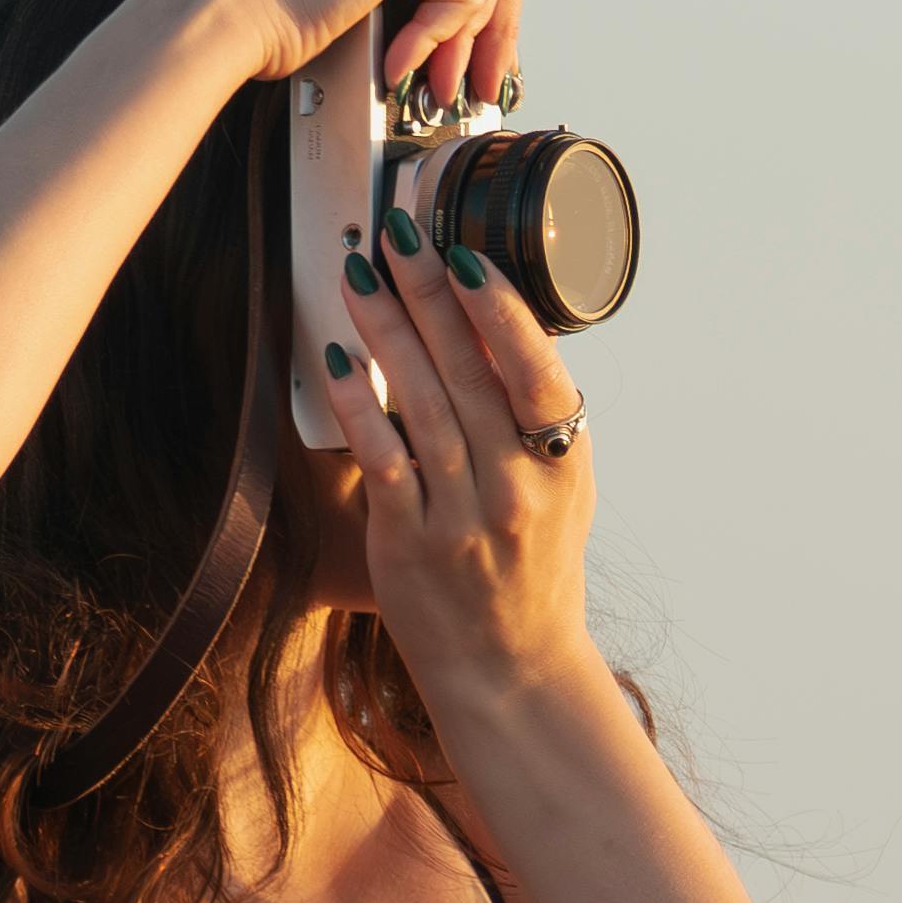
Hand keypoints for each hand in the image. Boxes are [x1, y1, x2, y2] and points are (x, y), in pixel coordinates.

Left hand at [311, 195, 596, 711]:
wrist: (510, 669)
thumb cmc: (532, 566)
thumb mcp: (562, 489)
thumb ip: (535, 416)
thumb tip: (496, 322)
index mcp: (560, 463)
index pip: (535, 371)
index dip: (498, 309)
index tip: (463, 254)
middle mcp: (517, 487)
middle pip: (468, 371)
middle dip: (427, 294)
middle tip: (397, 233)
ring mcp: (463, 516)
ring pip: (421, 404)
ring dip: (386, 331)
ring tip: (360, 276)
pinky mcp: (410, 542)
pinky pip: (383, 460)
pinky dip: (359, 406)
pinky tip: (339, 360)